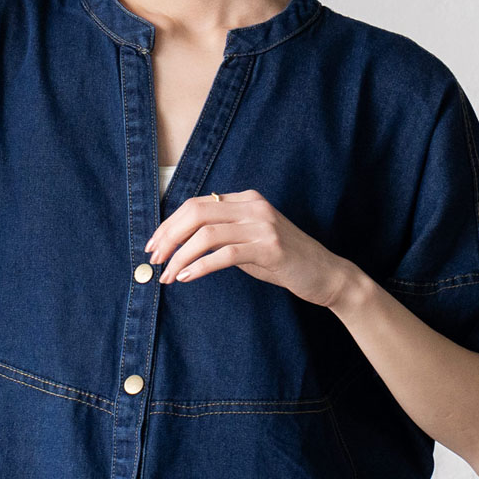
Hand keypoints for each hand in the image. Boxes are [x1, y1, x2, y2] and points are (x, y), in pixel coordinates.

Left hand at [144, 187, 355, 308]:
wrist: (325, 274)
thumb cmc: (283, 260)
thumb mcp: (249, 240)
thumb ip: (222, 235)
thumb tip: (181, 243)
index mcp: (246, 200)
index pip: (196, 204)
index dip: (169, 224)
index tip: (153, 245)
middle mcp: (253, 206)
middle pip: (196, 214)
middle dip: (169, 237)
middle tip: (154, 260)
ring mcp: (262, 225)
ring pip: (206, 235)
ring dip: (181, 256)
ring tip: (168, 276)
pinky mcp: (269, 247)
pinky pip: (224, 254)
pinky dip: (200, 267)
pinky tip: (187, 278)